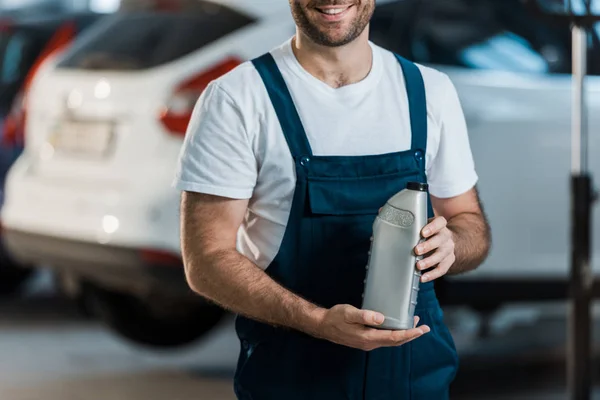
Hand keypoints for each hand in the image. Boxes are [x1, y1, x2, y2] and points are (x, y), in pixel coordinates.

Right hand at [311, 305, 429, 350]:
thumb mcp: (348, 313)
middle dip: (411, 335)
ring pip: (391, 341)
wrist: (323, 326)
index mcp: (368, 337)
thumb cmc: (335, 318)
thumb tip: (381, 318)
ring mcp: (368, 343)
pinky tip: (396, 326)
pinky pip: (384, 339)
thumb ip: (364, 315)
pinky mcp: (365, 339)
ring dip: (404, 334)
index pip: (394, 337)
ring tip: (414, 325)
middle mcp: (370, 343)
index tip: (421, 329)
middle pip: (395, 341)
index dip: (409, 333)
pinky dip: (394, 333)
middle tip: (424, 328)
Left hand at [415, 216, 455, 281]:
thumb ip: (416, 228)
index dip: (433, 227)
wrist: (446, 241)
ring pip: (441, 255)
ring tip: (418, 266)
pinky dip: (432, 274)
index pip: (440, 223)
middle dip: (428, 246)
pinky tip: (423, 277)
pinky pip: (442, 269)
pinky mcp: (449, 261)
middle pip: (440, 240)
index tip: (423, 233)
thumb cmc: (431, 233)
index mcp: (440, 226)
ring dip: (429, 261)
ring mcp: (448, 249)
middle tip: (417, 250)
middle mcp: (446, 237)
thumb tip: (397, 231)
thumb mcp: (425, 227)